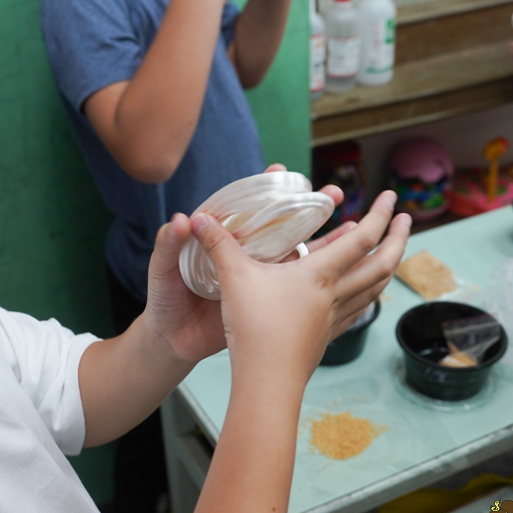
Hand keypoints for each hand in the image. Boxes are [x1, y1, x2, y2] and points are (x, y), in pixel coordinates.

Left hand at [143, 163, 341, 364]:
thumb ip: (167, 245)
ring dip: (323, 240)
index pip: (246, 208)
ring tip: (351, 224)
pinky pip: (294, 287)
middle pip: (281, 226)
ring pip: (296, 253)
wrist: (169, 340)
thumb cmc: (163, 298)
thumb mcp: (161, 269)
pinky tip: (343, 268)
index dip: (263, 190)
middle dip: (308, 209)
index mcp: (222, 240)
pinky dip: (318, 276)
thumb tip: (182, 221)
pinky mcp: (265, 302)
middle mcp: (245, 254)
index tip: (280, 172)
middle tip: (333, 194)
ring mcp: (258, 278)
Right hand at [190, 191, 409, 383]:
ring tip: (392, 252)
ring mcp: (334, 318)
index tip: (392, 196)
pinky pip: (358, 311)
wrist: (267, 381)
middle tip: (406, 219)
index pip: (362, 238)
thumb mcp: (233, 279)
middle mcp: (335, 295)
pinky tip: (364, 296)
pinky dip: (368, 295)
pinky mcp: (326, 337)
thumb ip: (219, 245)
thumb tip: (197, 217)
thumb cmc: (254, 329)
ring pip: (375, 288)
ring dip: (388, 266)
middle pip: (383, 264)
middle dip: (398, 238)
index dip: (380, 214)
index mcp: (320, 275)